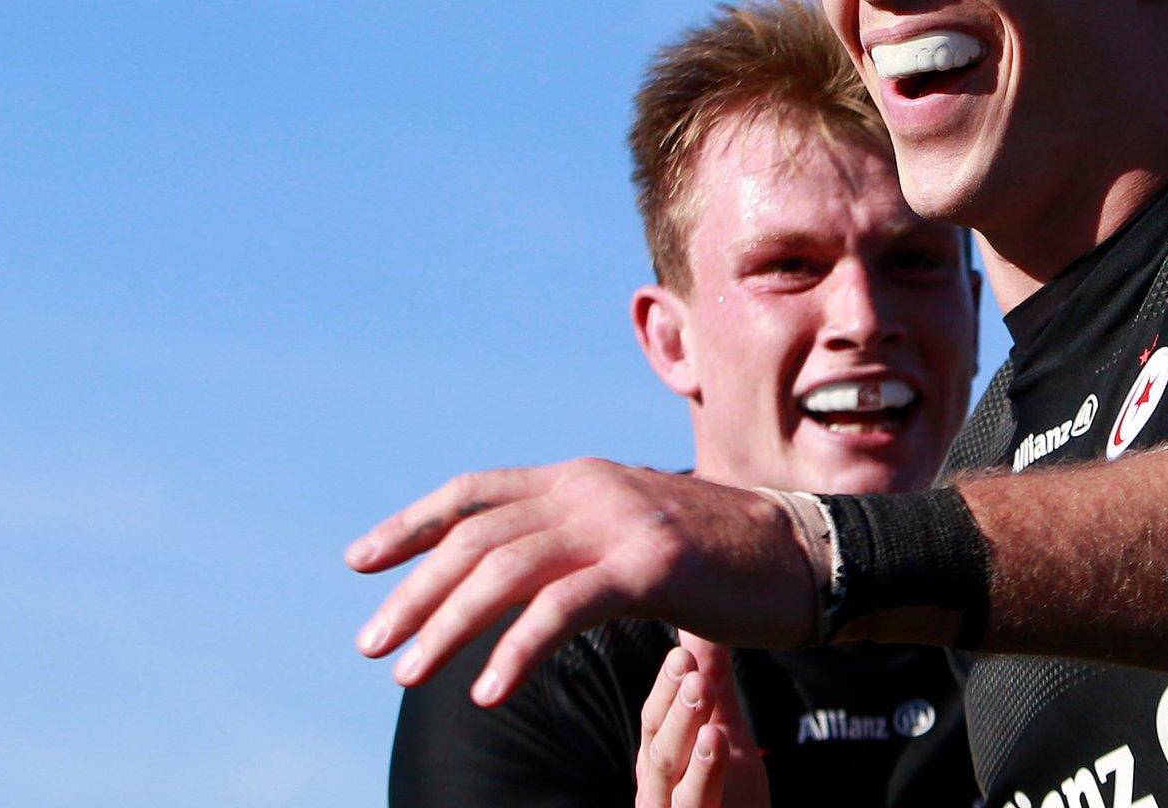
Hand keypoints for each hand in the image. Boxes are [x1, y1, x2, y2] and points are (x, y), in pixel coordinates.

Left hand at [347, 458, 813, 703]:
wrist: (805, 556)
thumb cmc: (720, 558)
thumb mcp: (631, 532)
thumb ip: (574, 542)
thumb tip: (513, 573)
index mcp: (580, 476)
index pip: (475, 492)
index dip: (413, 525)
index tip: (362, 561)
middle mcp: (589, 488)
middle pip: (477, 538)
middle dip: (415, 592)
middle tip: (374, 644)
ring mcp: (619, 523)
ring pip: (506, 572)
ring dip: (448, 627)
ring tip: (409, 675)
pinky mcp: (650, 566)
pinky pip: (562, 609)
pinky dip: (515, 651)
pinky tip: (488, 690)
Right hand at [636, 636, 769, 807]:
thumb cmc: (729, 797)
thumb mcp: (723, 733)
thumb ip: (713, 684)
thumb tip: (700, 624)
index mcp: (659, 760)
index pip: (654, 718)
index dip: (665, 685)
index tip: (681, 652)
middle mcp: (657, 789)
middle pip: (657, 743)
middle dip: (672, 704)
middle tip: (689, 666)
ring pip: (670, 775)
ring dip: (684, 733)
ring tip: (700, 694)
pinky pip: (695, 806)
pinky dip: (705, 774)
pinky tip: (717, 742)